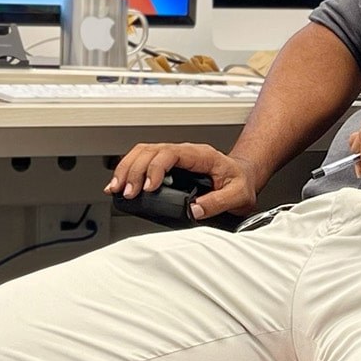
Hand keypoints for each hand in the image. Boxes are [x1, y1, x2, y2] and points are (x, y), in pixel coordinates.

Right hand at [105, 143, 259, 219]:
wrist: (243, 176)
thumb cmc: (240, 182)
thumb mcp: (239, 196)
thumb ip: (219, 202)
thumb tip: (194, 210)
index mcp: (202, 155)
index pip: (172, 153)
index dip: (156, 167)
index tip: (149, 187)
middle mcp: (185, 152)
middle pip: (151, 150)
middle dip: (135, 170)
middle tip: (127, 192)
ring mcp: (175, 157)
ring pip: (143, 152)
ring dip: (126, 169)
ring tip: (117, 189)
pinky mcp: (167, 165)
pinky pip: (143, 160)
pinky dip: (127, 170)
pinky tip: (118, 185)